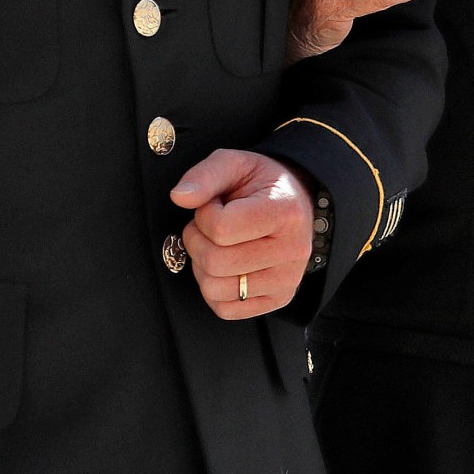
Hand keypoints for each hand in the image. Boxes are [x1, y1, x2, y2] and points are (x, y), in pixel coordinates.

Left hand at [169, 150, 315, 319]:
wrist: (294, 203)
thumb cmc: (261, 184)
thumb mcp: (235, 164)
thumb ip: (205, 175)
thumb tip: (180, 197)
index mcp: (285, 213)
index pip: (221, 229)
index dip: (204, 215)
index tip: (215, 205)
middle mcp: (293, 251)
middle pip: (215, 262)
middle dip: (197, 241)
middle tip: (207, 227)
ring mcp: (287, 280)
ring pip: (215, 289)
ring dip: (203, 266)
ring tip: (216, 245)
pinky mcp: (278, 300)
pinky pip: (224, 309)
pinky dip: (214, 289)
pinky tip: (225, 266)